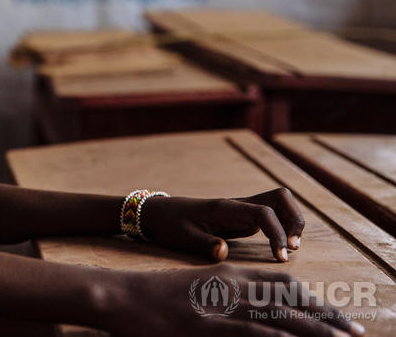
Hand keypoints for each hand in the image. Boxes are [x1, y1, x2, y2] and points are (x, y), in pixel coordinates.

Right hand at [98, 264, 363, 336]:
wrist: (121, 295)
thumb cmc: (154, 296)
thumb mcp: (196, 291)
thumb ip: (225, 298)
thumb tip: (256, 318)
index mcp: (228, 274)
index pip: (285, 283)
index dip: (317, 300)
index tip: (338, 317)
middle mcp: (231, 285)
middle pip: (291, 298)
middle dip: (328, 316)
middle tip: (355, 332)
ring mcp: (220, 305)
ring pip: (280, 316)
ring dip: (315, 331)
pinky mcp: (207, 325)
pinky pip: (250, 332)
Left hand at [139, 188, 304, 261]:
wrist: (159, 212)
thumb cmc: (170, 224)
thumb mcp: (182, 237)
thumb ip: (204, 244)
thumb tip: (223, 253)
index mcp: (225, 208)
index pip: (263, 212)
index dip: (277, 233)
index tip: (280, 256)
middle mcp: (238, 204)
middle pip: (280, 197)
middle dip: (294, 220)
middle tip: (291, 248)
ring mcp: (242, 209)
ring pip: (279, 204)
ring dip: (292, 222)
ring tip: (288, 248)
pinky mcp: (242, 217)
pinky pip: (271, 215)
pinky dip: (282, 227)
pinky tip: (279, 246)